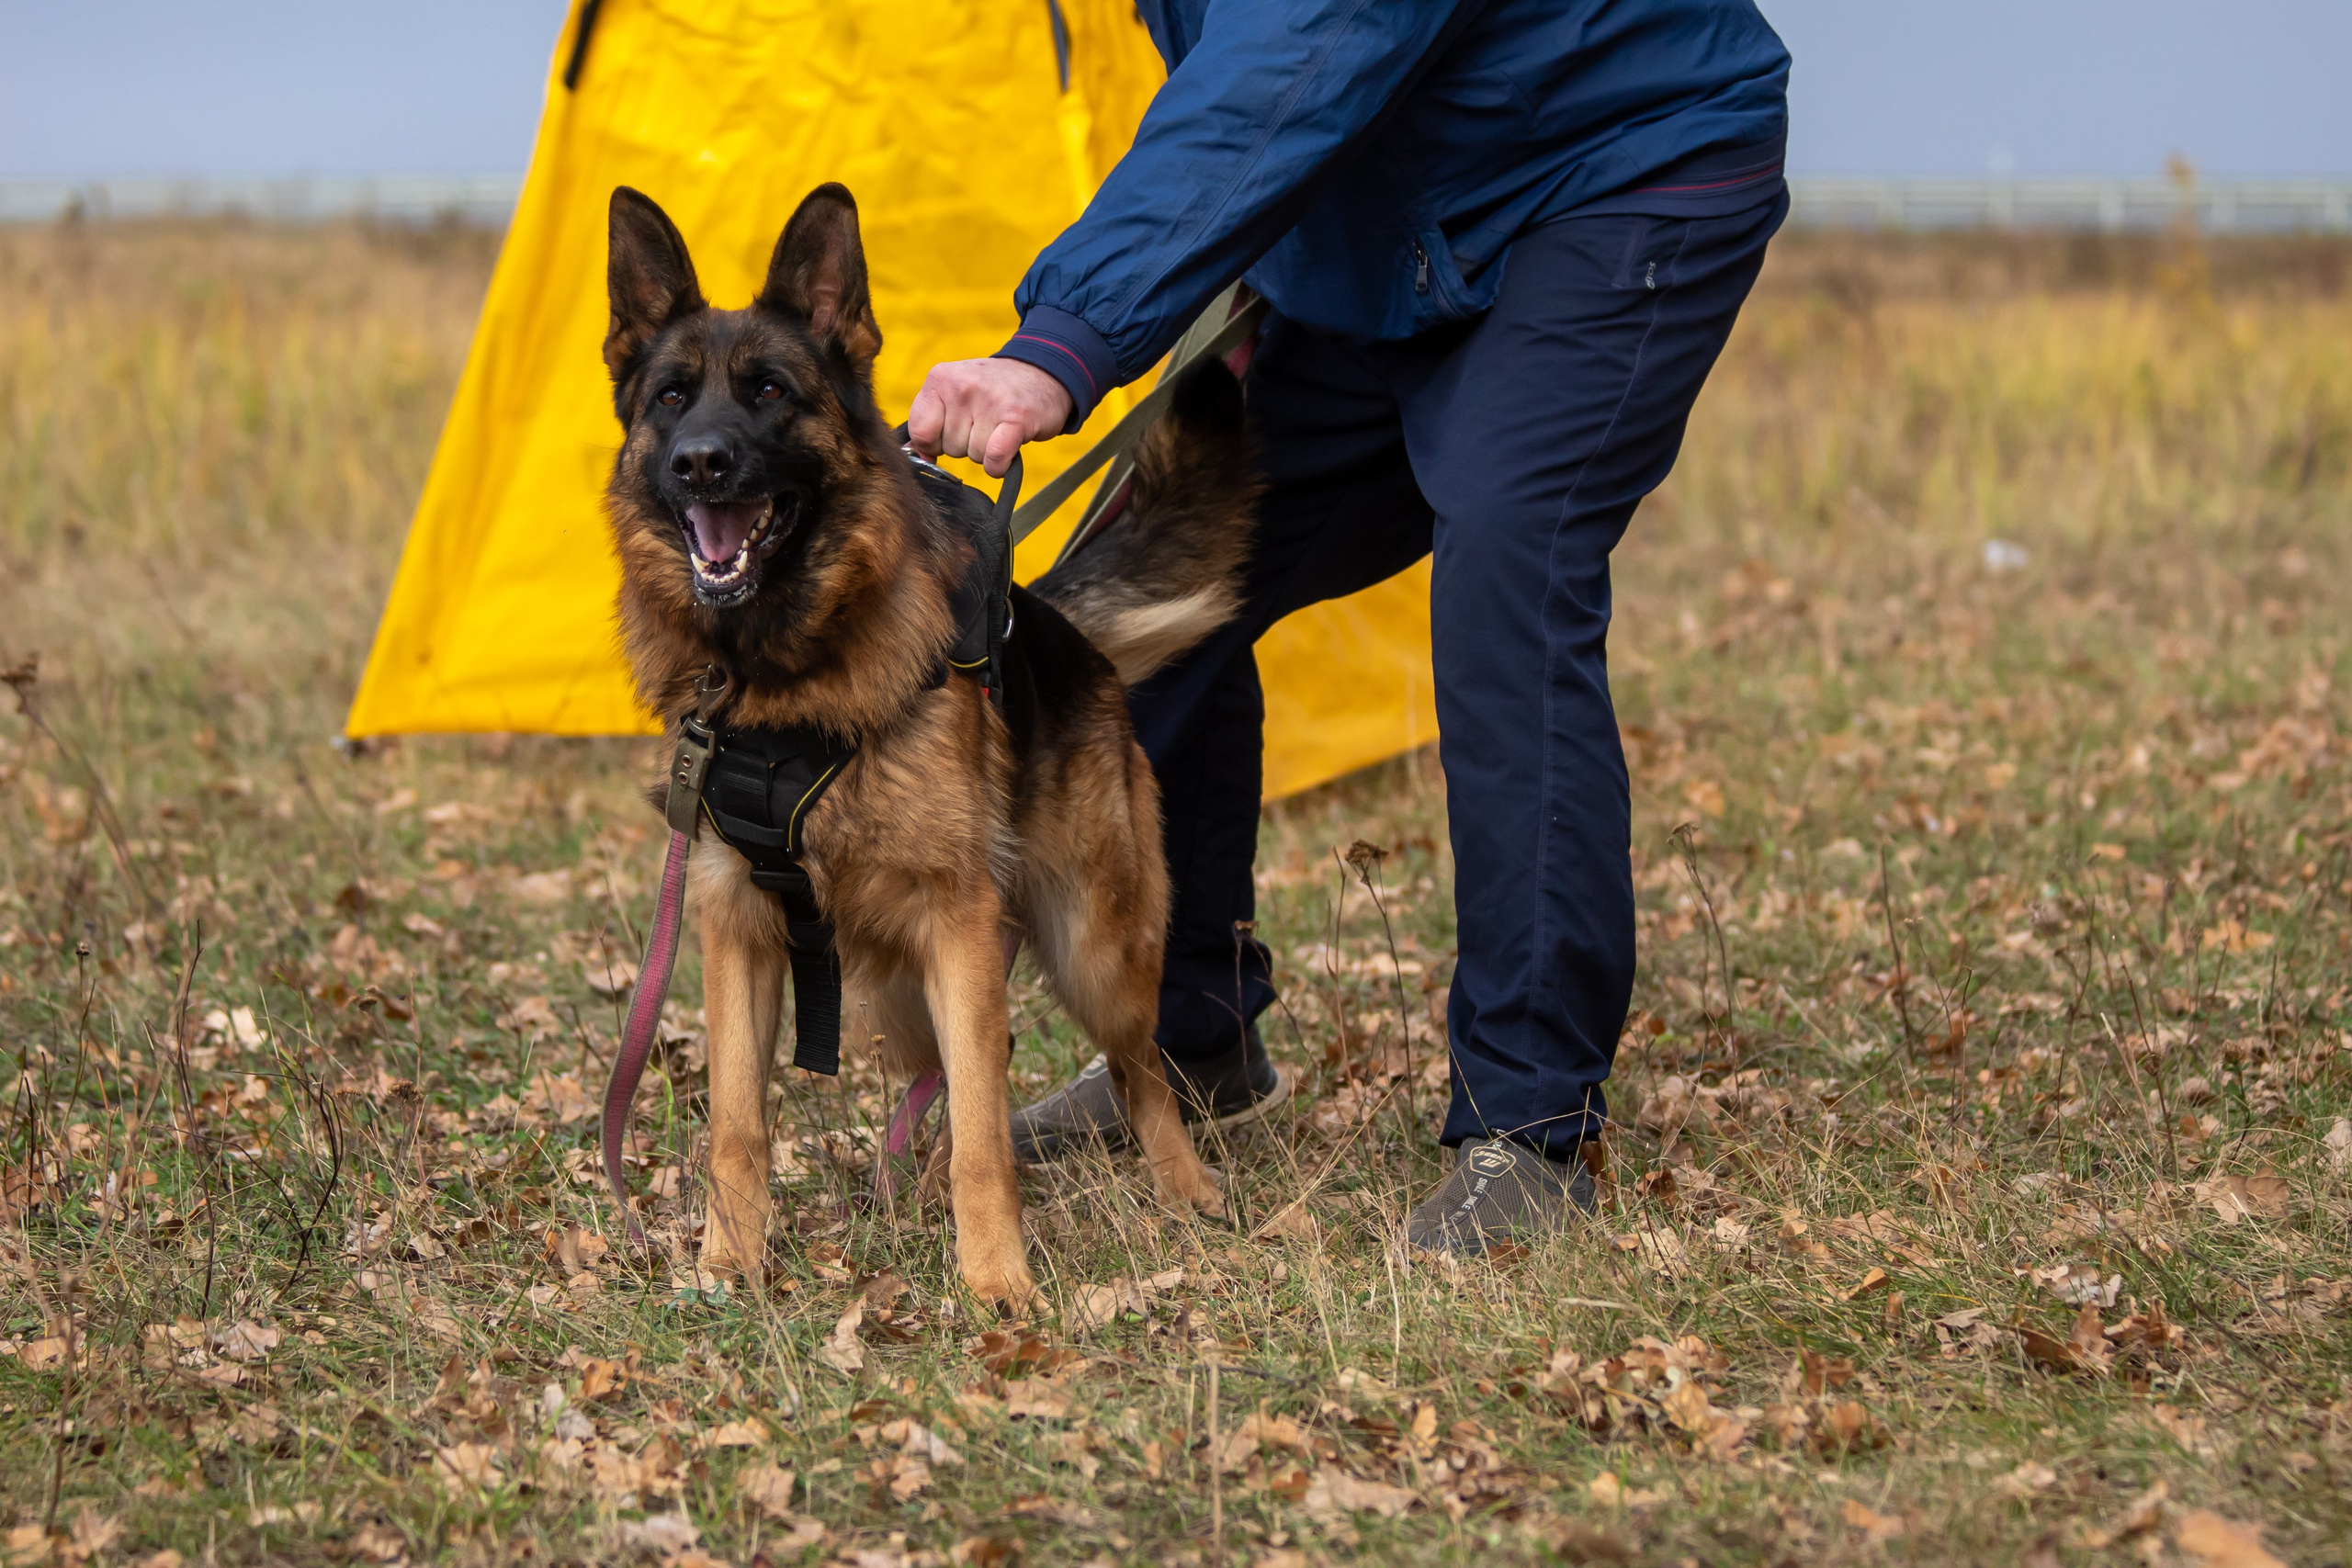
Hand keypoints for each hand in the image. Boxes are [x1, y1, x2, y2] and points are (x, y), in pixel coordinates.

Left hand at [907, 358, 1072, 476]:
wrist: (1043, 372)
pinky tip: (1006, 451)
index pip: (919, 431)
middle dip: (965, 445)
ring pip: (973, 456)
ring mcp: (989, 401)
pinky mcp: (1016, 419)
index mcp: (940, 378)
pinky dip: (998, 465)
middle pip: (949, 448)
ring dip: (986, 452)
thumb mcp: (954, 391)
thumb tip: (912, 454)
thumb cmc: (993, 390)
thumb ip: (930, 420)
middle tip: (984, 424)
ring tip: (999, 428)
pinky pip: (994, 459)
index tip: (951, 433)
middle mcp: (962, 386)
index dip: (934, 443)